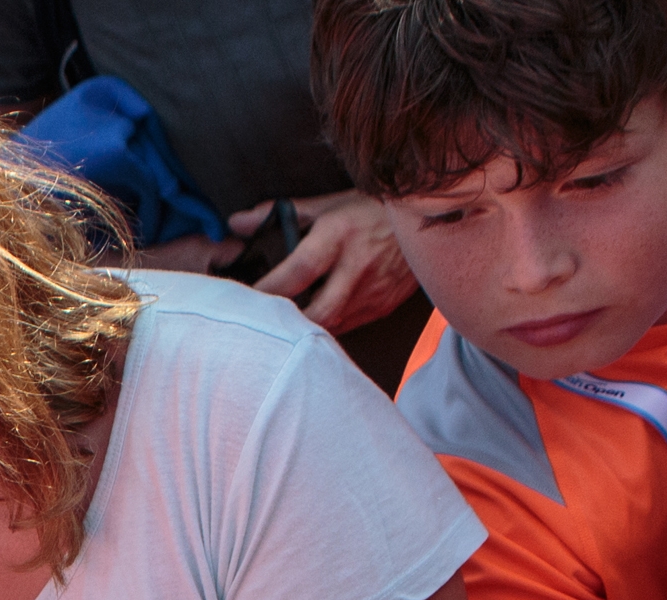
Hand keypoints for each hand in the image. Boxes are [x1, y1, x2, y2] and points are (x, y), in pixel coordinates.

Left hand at [224, 191, 416, 334]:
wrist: (430, 217)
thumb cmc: (370, 209)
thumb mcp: (327, 204)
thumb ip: (279, 214)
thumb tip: (235, 223)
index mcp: (340, 235)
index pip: (298, 270)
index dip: (268, 289)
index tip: (244, 298)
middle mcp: (358, 266)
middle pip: (316, 311)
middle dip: (286, 321)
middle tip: (260, 321)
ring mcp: (374, 290)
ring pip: (330, 325)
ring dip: (303, 328)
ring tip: (280, 324)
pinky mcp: (383, 306)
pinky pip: (346, 327)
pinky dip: (324, 327)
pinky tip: (309, 322)